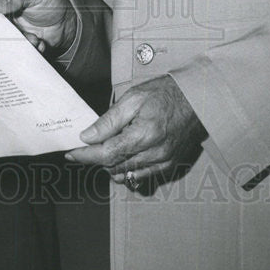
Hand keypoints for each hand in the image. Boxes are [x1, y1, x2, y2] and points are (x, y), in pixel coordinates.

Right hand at [0, 0, 76, 54]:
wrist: (67, 20)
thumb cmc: (48, 0)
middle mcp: (1, 16)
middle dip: (2, 33)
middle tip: (14, 35)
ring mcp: (10, 31)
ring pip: (5, 41)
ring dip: (21, 41)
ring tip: (34, 39)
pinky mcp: (19, 44)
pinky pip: (19, 50)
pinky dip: (30, 48)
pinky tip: (40, 43)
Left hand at [66, 75, 204, 182]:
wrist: (198, 99)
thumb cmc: (166, 93)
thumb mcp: (133, 98)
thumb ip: (109, 120)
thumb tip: (88, 136)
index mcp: (144, 135)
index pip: (105, 154)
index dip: (85, 155)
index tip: (71, 153)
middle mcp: (154, 154)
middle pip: (113, 166)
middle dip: (95, 158)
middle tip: (86, 145)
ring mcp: (163, 162)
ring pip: (125, 174)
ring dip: (110, 164)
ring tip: (105, 147)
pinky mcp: (169, 165)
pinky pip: (141, 176)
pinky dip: (127, 168)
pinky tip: (123, 154)